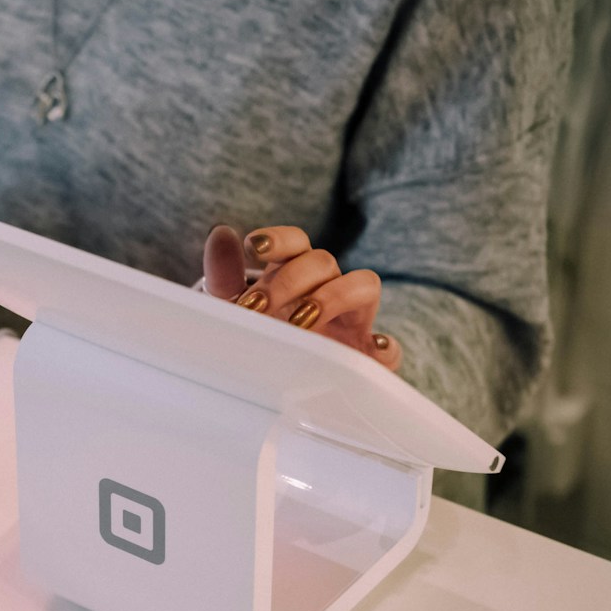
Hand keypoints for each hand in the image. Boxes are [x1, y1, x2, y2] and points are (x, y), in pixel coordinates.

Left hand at [202, 225, 401, 371]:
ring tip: (302, 321)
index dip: (278, 239)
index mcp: (294, 272)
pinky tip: (374, 348)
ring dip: (334, 297)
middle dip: (288, 282)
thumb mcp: (235, 308)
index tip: (253, 248)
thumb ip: (225, 275)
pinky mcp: (366, 355)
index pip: (295, 242)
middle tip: (257, 307)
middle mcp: (327, 287)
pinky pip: (390, 349)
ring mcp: (351, 319)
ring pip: (363, 285)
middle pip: (322, 262)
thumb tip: (220, 233)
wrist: (278, 376)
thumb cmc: (261, 331)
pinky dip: (387, 347)